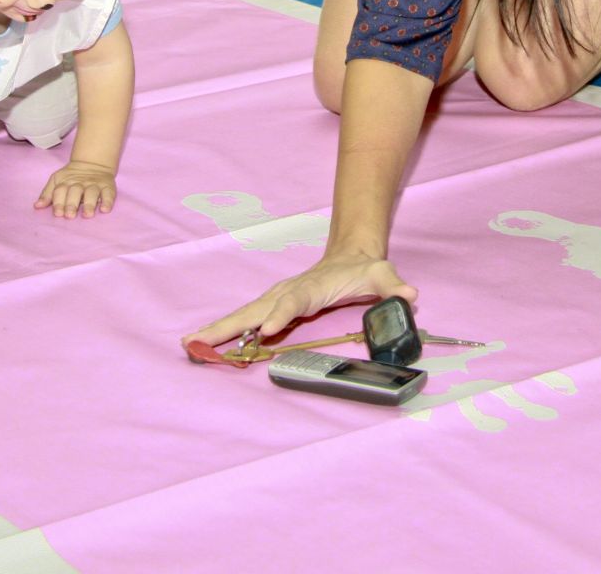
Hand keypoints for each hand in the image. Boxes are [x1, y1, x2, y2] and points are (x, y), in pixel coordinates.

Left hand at [35, 160, 116, 217]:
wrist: (92, 163)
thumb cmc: (71, 177)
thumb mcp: (57, 181)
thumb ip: (47, 194)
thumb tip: (37, 206)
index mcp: (65, 182)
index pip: (60, 191)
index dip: (58, 202)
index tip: (58, 213)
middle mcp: (80, 183)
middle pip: (75, 192)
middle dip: (72, 204)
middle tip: (70, 216)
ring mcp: (94, 184)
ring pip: (91, 193)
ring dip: (89, 204)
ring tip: (87, 214)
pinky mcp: (107, 186)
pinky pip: (109, 193)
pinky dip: (108, 201)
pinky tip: (105, 209)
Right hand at [185, 252, 417, 346]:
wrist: (349, 255)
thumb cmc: (363, 269)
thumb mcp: (383, 275)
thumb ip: (395, 286)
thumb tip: (411, 295)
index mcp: (311, 288)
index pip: (293, 303)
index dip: (280, 315)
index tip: (267, 331)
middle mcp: (287, 293)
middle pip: (254, 310)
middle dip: (228, 326)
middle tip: (199, 341)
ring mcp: (276, 299)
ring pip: (243, 316)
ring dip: (217, 330)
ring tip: (190, 344)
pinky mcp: (271, 307)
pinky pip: (245, 321)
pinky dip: (223, 332)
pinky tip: (202, 346)